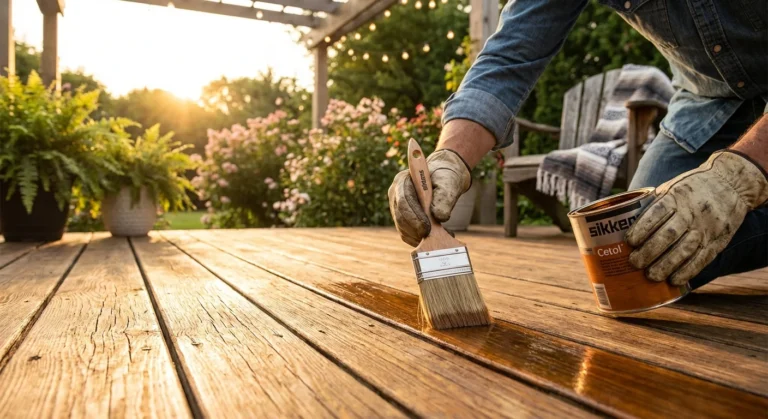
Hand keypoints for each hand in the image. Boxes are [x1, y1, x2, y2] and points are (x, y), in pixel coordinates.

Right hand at [388, 149, 470, 245]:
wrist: (443, 180)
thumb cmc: (445, 178)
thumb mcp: (448, 183)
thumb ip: (445, 198)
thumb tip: (440, 217)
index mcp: (402, 181)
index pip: (403, 201)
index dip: (414, 217)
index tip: (428, 229)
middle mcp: (395, 195)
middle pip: (400, 218)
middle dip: (416, 230)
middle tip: (434, 238)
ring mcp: (396, 208)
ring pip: (402, 229)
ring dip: (420, 237)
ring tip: (440, 237)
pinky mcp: (402, 220)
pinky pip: (407, 234)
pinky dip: (420, 240)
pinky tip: (434, 237)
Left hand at [626, 151, 767, 284]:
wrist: (731, 184)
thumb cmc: (692, 187)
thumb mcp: (672, 187)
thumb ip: (653, 204)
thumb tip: (623, 221)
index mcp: (677, 196)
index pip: (657, 213)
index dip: (642, 228)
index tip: (629, 241)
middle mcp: (692, 212)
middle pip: (669, 235)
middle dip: (649, 251)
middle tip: (634, 263)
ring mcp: (706, 228)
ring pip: (685, 250)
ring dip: (666, 265)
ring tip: (650, 276)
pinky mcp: (717, 240)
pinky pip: (702, 259)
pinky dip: (687, 271)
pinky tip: (673, 280)